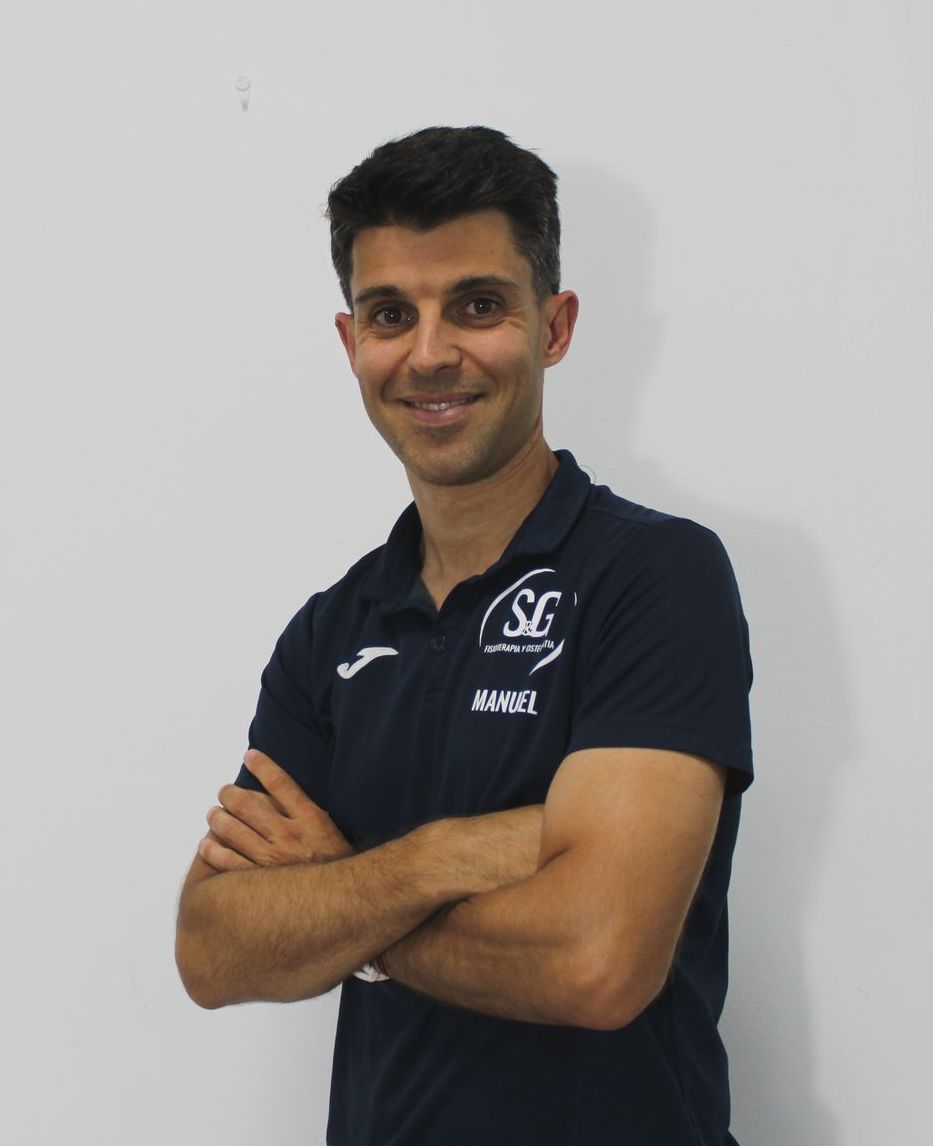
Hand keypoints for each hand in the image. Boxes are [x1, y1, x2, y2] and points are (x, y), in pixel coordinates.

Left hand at [198, 749, 354, 871]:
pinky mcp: (257, 882)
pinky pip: (226, 861)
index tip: (251, 756)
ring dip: (218, 818)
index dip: (263, 765)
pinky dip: (211, 850)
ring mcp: (271, 859)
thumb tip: (287, 795)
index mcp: (311, 820)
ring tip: (214, 814)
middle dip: (230, 794)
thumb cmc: (337, 867)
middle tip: (224, 792)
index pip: (281, 783)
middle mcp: (290, 836)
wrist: (345, 904)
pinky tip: (207, 845)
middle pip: (249, 804)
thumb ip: (310, 813)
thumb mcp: (331, 833)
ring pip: (232, 830)